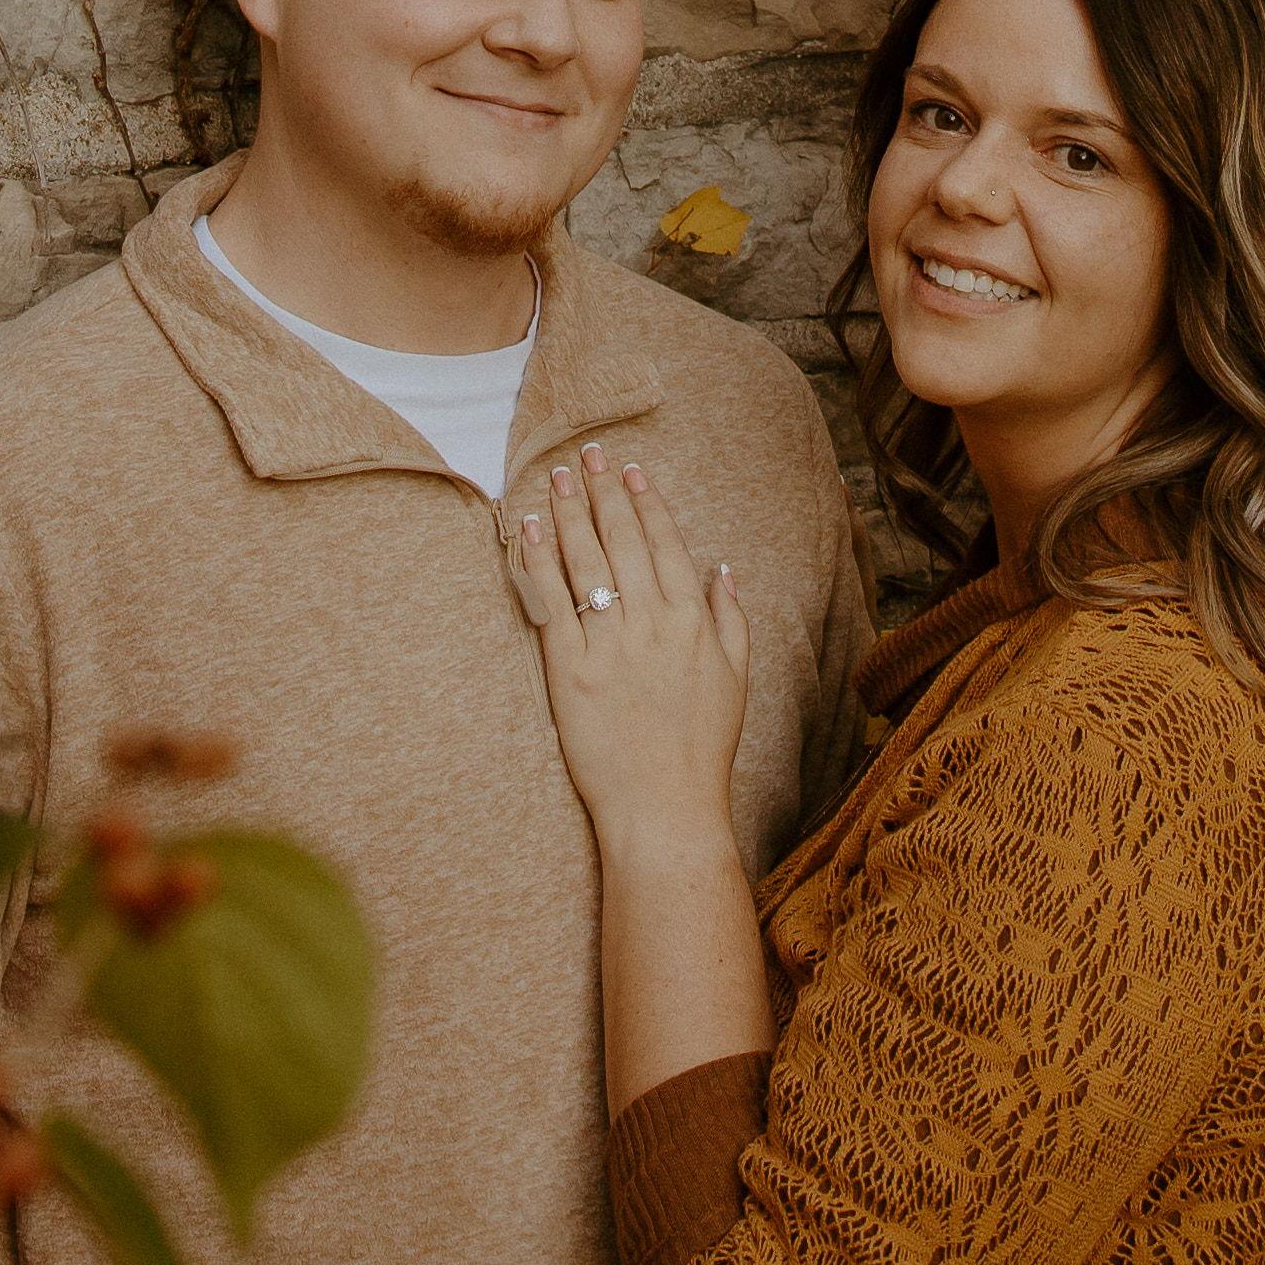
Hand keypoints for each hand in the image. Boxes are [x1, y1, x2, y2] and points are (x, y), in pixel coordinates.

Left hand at [501, 443, 751, 861]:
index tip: (630, 470)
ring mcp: (608, 645)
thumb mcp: (736, 680)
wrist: (665, 810)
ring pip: (585, 560)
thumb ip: (732, 618)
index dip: (645, 501)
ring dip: (568, 512)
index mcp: (692, 619)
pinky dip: (538, 562)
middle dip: (602, 490)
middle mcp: (651, 622)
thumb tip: (724, 567)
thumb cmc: (701, 750)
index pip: (666, 543)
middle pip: (621, 539)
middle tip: (585, 454)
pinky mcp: (568, 672)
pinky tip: (528, 529)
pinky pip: (550, 603)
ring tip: (554, 478)